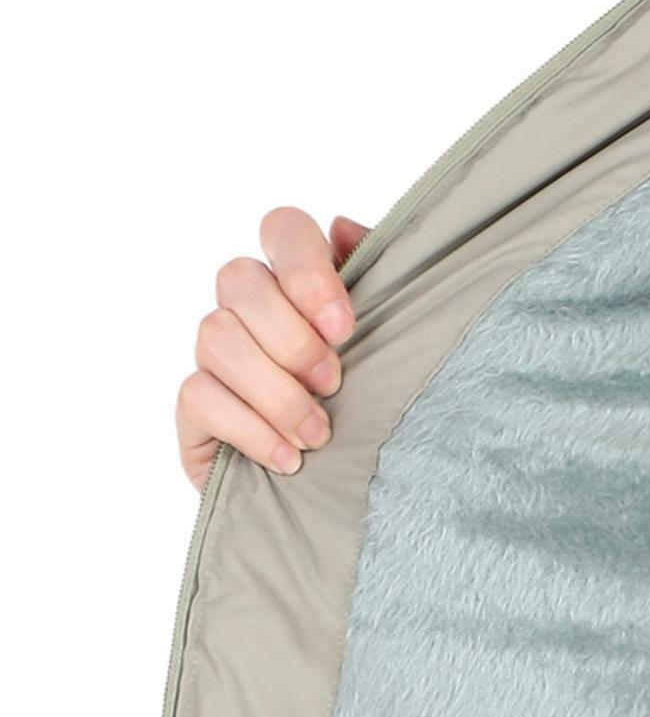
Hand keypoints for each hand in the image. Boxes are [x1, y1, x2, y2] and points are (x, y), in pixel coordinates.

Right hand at [176, 206, 368, 491]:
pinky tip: (290, 459)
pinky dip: (251, 430)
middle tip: (333, 384)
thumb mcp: (388, 343)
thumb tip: (341, 227)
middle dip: (291, 338)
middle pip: (239, 280)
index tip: (344, 327)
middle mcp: (247, 308)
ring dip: (275, 390)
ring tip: (319, 433)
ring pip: (215, 336)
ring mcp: (214, 355)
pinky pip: (199, 396)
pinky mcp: (193, 406)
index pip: (283, 228)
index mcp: (297, 281)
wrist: (344, 489)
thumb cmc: (370, 404)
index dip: (306, 269)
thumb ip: (373, 279)